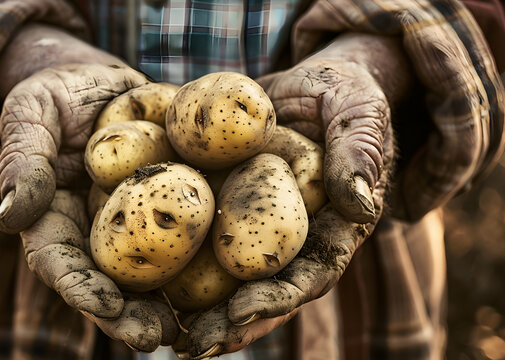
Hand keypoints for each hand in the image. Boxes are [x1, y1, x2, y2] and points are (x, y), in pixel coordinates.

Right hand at [0, 62, 176, 350]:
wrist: (98, 82)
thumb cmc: (53, 95)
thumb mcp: (29, 115)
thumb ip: (22, 160)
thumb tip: (9, 216)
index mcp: (54, 216)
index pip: (59, 261)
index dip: (80, 288)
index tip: (104, 307)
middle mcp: (95, 230)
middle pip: (108, 280)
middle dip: (127, 314)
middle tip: (152, 338)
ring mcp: (133, 222)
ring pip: (148, 270)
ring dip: (166, 304)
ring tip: (189, 330)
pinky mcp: (167, 205)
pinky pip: (184, 234)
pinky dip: (201, 261)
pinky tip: (224, 284)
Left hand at [174, 35, 400, 357]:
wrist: (313, 84)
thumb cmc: (347, 95)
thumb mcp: (359, 113)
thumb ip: (360, 151)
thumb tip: (358, 203)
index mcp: (333, 229)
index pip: (310, 273)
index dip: (278, 297)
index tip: (242, 311)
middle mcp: (294, 238)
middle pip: (264, 290)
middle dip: (231, 322)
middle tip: (193, 345)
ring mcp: (259, 227)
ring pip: (230, 277)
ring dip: (199, 310)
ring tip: (165, 334)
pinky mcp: (228, 207)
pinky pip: (202, 237)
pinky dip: (177, 263)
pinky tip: (144, 284)